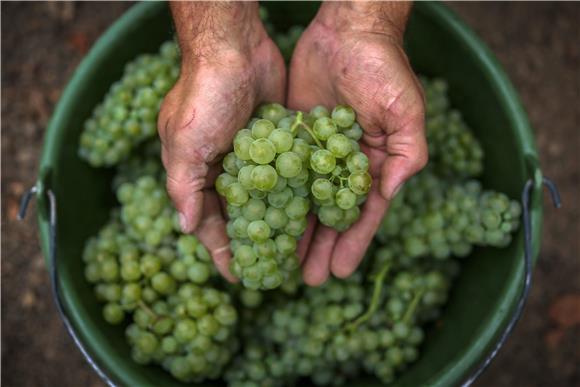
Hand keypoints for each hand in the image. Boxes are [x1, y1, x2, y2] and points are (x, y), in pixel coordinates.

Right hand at [159, 2, 285, 280]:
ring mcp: (254, 156)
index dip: (224, 250)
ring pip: (269, 200)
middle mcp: (226, 168)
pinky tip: (314, 215)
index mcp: (198, 173)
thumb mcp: (186, 143)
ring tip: (300, 252)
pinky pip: (288, 176)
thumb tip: (184, 228)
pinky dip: (297, 195)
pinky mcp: (279, 142)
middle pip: (243, 216)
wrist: (236, 47)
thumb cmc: (204, 95)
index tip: (241, 276)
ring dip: (281, 224)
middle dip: (258, 242)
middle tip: (277, 270)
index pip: (211, 223)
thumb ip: (183, 187)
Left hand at [288, 2, 427, 284]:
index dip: (352, 243)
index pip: (363, 212)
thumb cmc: (383, 69)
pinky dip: (275, 196)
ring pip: (304, 200)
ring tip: (282, 260)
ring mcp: (316, 153)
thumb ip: (406, 153)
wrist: (347, 31)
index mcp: (374, 164)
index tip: (339, 271)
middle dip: (321, 247)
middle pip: (331, 214)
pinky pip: (283, 173)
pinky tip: (264, 217)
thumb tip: (389, 193)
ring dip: (296, 230)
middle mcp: (344, 164)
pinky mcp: (292, 137)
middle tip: (307, 279)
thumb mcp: (405, 111)